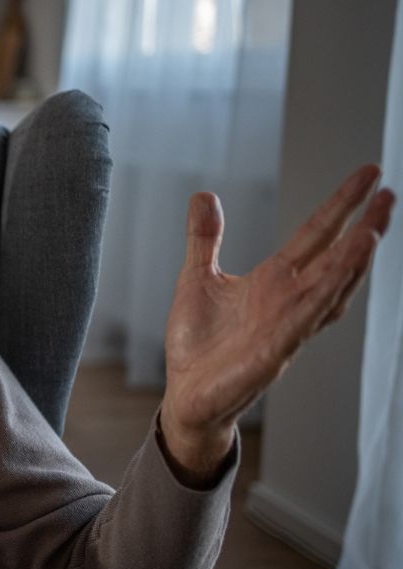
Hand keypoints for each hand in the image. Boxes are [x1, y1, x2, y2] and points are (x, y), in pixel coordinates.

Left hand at [160, 165, 394, 482]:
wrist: (186, 394)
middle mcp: (289, 300)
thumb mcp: (197, 278)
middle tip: (388, 193)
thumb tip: (204, 194)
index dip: (342, 205)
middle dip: (363, 227)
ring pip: (329, 291)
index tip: (370, 174)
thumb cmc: (199, 343)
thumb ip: (205, 238)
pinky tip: (333, 281)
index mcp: (275, 280)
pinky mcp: (273, 353)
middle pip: (336, 257)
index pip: (317, 234)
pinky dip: (318, 302)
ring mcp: (287, 327)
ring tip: (372, 231)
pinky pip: (303, 324)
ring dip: (350, 264)